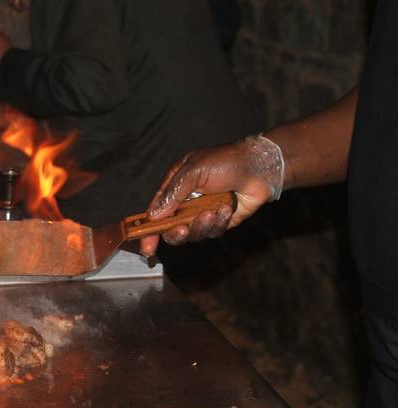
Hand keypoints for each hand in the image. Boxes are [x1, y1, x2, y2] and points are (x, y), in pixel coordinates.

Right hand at [139, 138, 279, 256]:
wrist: (261, 167)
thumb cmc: (227, 161)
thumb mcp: (194, 170)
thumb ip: (173, 193)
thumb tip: (154, 215)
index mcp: (175, 188)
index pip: (155, 212)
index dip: (148, 230)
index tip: (147, 246)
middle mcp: (186, 203)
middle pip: (171, 229)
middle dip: (175, 233)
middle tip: (182, 230)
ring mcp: (203, 214)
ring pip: (192, 233)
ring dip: (201, 226)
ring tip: (212, 212)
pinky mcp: (220, 222)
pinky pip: (213, 232)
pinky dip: (219, 222)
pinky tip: (227, 208)